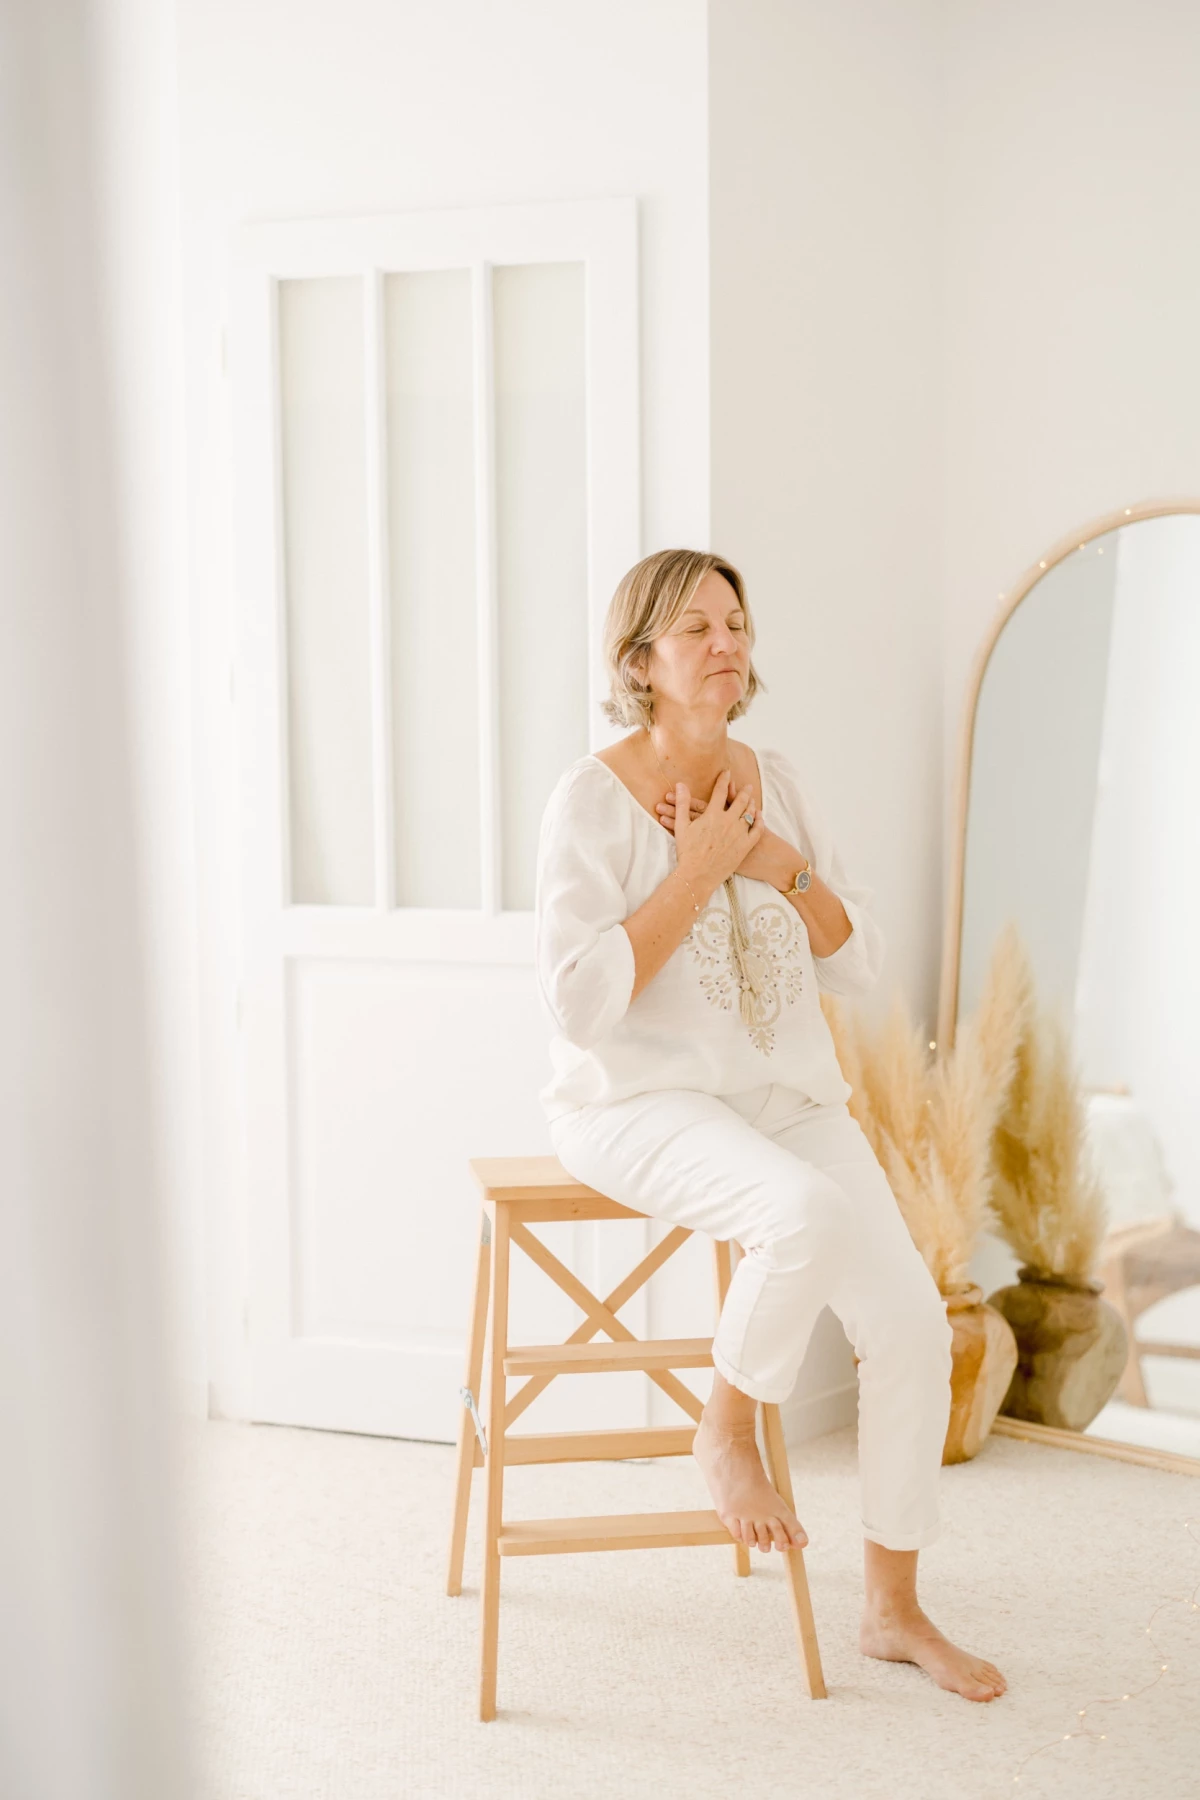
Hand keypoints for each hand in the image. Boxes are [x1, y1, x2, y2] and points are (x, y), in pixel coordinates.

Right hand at [673, 770, 765, 892]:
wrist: (698, 875)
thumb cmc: (687, 851)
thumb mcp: (681, 826)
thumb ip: (682, 803)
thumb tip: (680, 784)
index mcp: (712, 815)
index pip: (720, 791)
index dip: (724, 780)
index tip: (727, 773)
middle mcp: (728, 821)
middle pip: (740, 801)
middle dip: (744, 791)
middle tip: (748, 786)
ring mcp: (739, 834)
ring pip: (750, 814)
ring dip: (752, 805)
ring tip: (752, 801)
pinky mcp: (745, 846)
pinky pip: (757, 830)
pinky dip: (759, 821)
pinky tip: (759, 818)